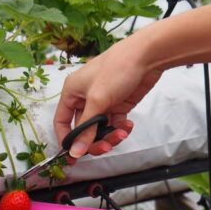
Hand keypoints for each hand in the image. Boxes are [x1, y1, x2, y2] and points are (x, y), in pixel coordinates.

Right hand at [53, 39, 161, 157]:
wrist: (147, 55)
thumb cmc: (116, 69)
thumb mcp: (98, 100)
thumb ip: (86, 129)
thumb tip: (75, 152)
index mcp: (72, 93)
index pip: (62, 121)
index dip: (67, 139)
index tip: (75, 154)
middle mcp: (84, 98)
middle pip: (83, 130)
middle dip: (94, 140)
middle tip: (105, 147)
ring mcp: (102, 102)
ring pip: (100, 129)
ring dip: (109, 135)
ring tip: (121, 134)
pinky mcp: (118, 104)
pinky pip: (114, 124)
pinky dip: (120, 129)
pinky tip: (127, 126)